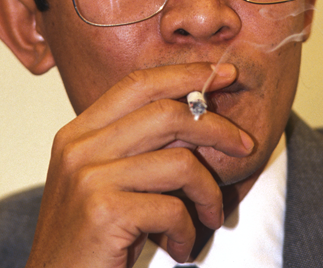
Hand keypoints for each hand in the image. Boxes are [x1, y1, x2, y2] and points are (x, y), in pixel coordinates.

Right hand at [25, 63, 253, 267]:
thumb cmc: (92, 239)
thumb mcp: (108, 181)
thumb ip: (140, 146)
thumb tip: (200, 111)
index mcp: (77, 134)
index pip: (139, 84)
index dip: (185, 74)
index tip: (223, 74)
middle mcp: (78, 149)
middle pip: (168, 114)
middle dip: (218, 128)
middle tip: (244, 146)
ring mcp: (88, 179)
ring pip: (181, 162)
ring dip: (209, 193)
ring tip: (211, 217)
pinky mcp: (104, 212)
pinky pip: (173, 207)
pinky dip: (188, 230)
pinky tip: (181, 247)